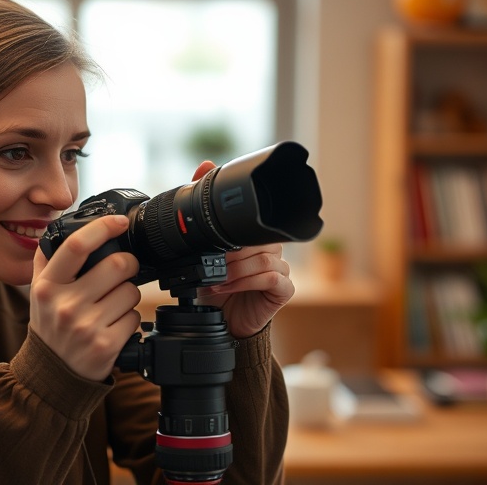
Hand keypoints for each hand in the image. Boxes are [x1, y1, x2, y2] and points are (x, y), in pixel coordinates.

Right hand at [30, 215, 141, 380]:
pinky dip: (130, 319)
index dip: (103, 227)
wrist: (51, 374)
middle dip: (128, 264)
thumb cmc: (50, 326)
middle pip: (116, 265)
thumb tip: (62, 225)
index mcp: (48, 286)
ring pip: (131, 292)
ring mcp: (86, 327)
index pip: (77, 245)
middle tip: (124, 270)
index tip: (120, 221)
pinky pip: (135, 318)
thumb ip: (46, 259)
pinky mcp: (106, 346)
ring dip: (129, 295)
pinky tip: (114, 325)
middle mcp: (65, 305)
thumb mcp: (38, 292)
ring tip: (113, 304)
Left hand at [190, 161, 294, 337]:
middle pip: (256, 239)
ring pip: (262, 258)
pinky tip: (227, 287)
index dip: (234, 224)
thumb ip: (204, 210)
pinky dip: (245, 281)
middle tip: (210, 264)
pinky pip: (271, 276)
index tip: (216, 232)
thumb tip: (204, 165)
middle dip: (229, 252)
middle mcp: (270, 249)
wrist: (223, 321)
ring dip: (234, 269)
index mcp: (254, 236)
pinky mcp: (284, 289)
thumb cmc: (215, 287)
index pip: (250, 219)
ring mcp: (280, 269)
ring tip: (215, 280)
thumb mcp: (202, 249)